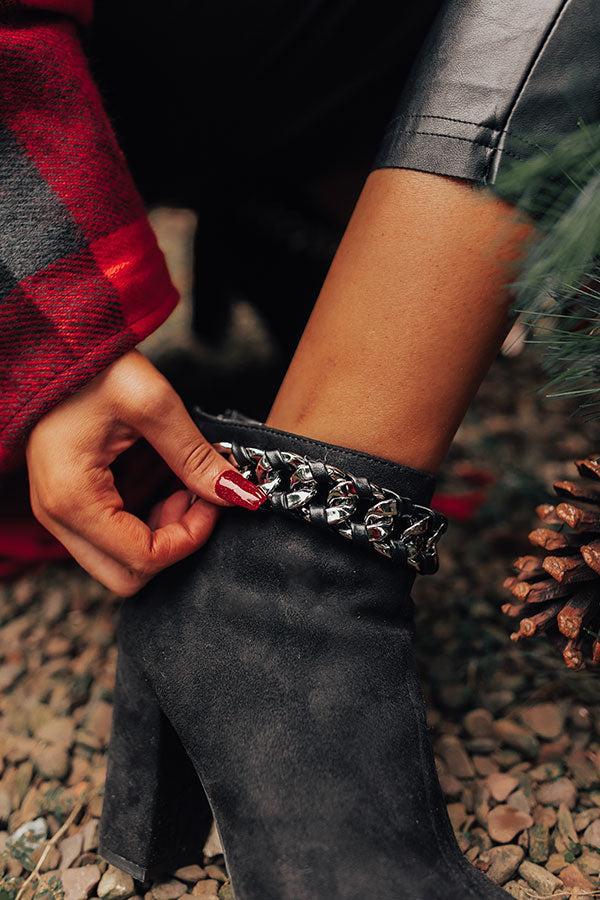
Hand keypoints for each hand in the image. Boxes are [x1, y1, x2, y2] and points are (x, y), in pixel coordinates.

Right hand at [26, 350, 265, 594]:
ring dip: (163, 532)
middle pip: (128, 575)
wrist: (54, 344)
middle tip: (196, 497)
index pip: (143, 559)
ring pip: (122, 560)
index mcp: (72, 499)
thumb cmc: (94, 367)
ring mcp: (61, 513)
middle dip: (174, 544)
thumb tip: (242, 496)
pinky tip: (164, 480)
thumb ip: (196, 456)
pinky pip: (115, 536)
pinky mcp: (72, 502)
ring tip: (182, 482)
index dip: (190, 537)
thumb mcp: (152, 403)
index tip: (213, 499)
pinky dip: (147, 519)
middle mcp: (58, 517)